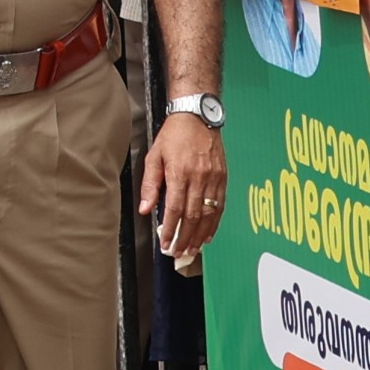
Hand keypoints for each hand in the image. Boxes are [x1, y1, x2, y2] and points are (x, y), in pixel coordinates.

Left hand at [139, 109, 226, 259]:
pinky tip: (208, 233)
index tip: (166, 243)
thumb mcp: (154, 156)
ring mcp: (214, 179)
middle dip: (185, 237)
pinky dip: (215, 223)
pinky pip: (220, 206)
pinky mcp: (223, 178)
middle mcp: (199, 178)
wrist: (197, 117)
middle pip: (193, 216)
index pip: (176, 209)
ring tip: (192, 248)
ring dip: (201, 234)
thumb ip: (151, 185)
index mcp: (179, 173)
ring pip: (209, 214)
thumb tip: (146, 209)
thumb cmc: (173, 135)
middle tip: (178, 251)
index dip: (171, 229)